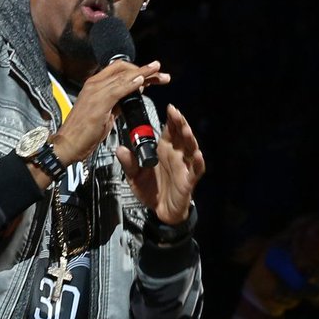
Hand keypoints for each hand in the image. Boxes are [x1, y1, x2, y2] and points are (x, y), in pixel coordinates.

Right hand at [50, 60, 169, 170]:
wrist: (68, 144)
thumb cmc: (84, 132)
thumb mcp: (105, 113)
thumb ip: (118, 102)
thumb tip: (133, 95)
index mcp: (95, 85)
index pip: (118, 70)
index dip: (137, 69)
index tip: (153, 73)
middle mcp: (94, 84)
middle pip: (123, 69)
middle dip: (144, 70)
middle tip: (161, 73)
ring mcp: (95, 92)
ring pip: (123, 77)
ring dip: (143, 74)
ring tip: (158, 74)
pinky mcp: (98, 103)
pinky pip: (118, 89)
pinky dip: (131, 84)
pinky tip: (142, 81)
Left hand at [116, 104, 204, 223]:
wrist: (160, 210)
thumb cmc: (151, 190)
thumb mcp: (134, 176)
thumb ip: (129, 163)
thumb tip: (120, 149)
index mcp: (164, 151)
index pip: (169, 131)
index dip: (171, 119)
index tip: (170, 108)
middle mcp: (176, 156)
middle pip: (181, 136)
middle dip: (180, 123)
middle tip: (176, 113)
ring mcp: (184, 167)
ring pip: (190, 149)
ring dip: (189, 139)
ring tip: (186, 130)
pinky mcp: (188, 180)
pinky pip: (196, 170)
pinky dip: (198, 162)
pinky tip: (197, 155)